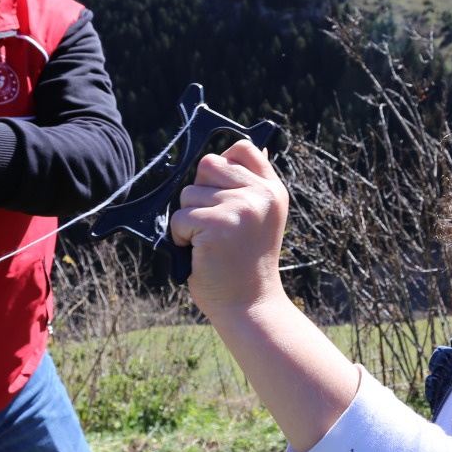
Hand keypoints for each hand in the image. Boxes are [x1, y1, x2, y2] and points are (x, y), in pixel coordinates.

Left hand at [170, 140, 288, 315]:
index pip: (242, 148)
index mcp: (272, 190)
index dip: (223, 163)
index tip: (220, 190)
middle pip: (208, 166)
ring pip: (188, 193)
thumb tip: (230, 152)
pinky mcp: (217, 225)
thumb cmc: (245, 263)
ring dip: (189, 219)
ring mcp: (240, 208)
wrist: (249, 304)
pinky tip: (200, 253)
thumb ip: (248, 187)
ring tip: (210, 243)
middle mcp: (260, 195)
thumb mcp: (260, 218)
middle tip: (215, 225)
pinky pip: (179, 218)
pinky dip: (180, 237)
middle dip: (200, 194)